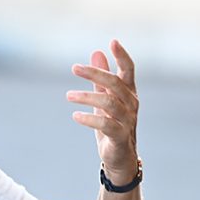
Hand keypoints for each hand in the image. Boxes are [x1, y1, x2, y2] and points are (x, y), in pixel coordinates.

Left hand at [67, 40, 138, 184]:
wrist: (119, 158)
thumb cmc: (112, 126)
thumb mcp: (104, 100)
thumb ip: (100, 79)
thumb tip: (96, 52)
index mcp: (129, 93)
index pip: (129, 70)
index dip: (122, 56)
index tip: (112, 41)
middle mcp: (131, 105)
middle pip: (115, 84)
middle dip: (95, 74)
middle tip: (74, 68)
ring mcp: (128, 121)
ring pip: (109, 103)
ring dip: (87, 97)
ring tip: (68, 96)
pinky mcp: (120, 137)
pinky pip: (105, 124)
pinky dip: (89, 119)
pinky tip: (75, 116)